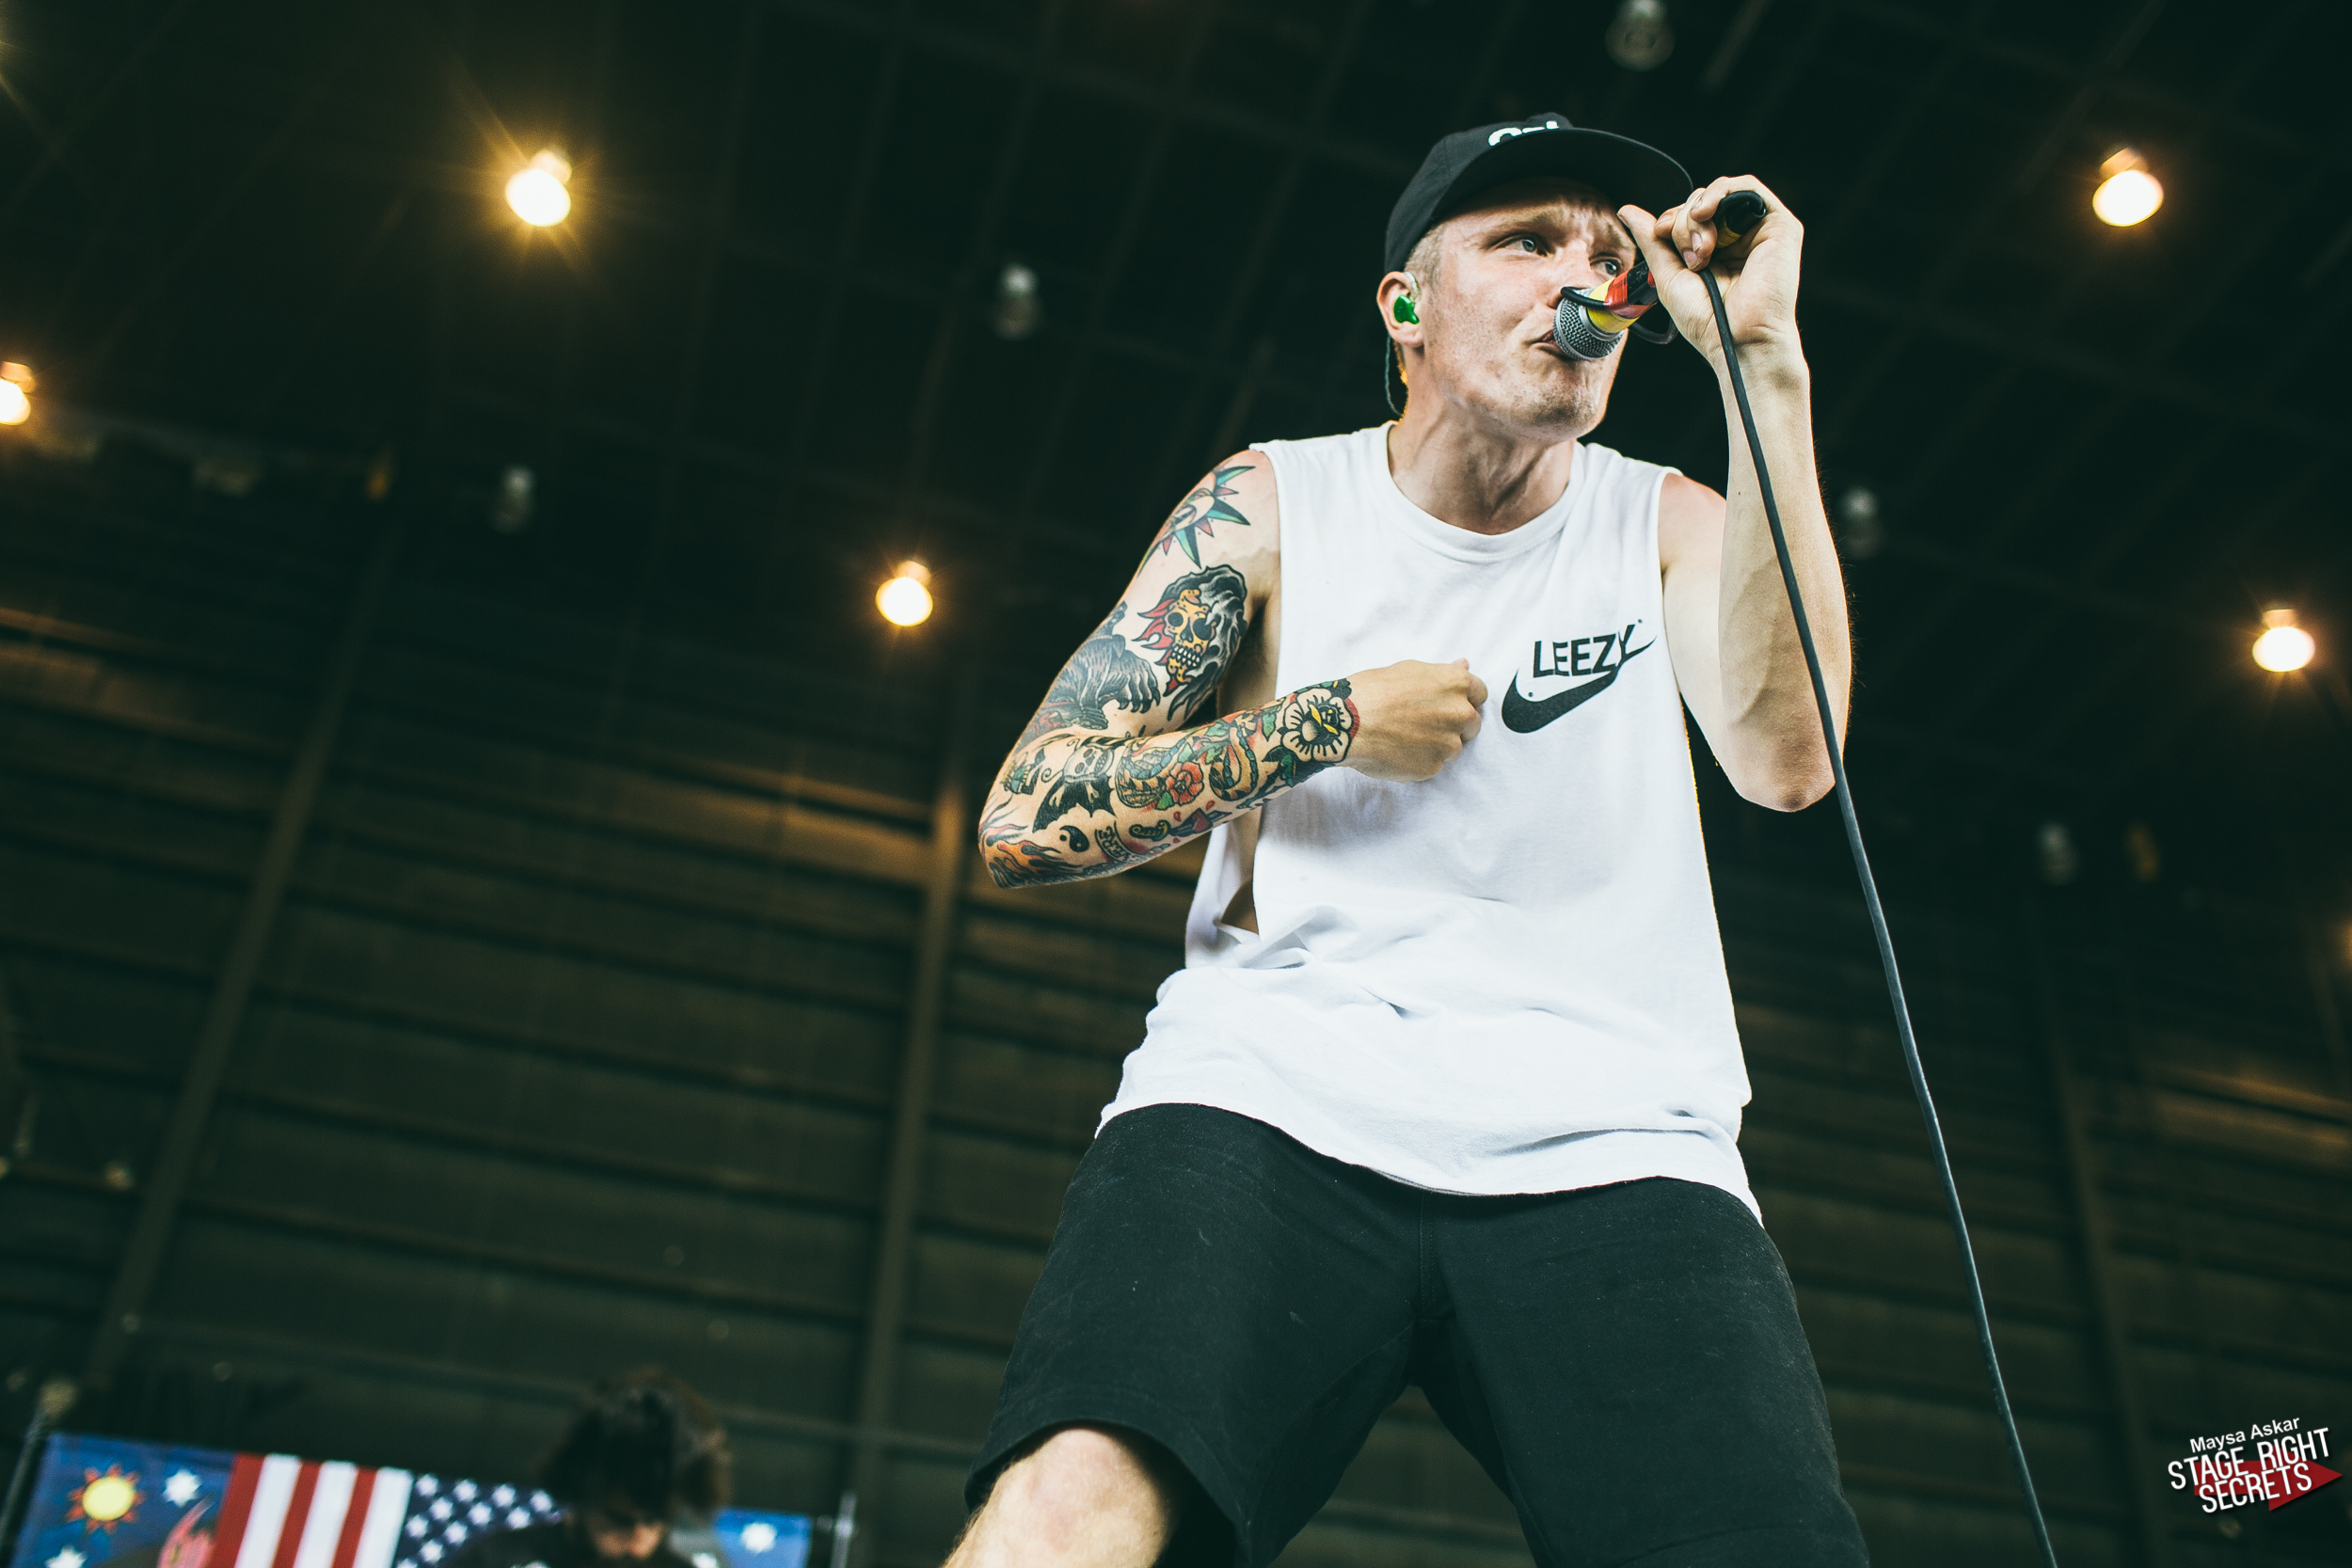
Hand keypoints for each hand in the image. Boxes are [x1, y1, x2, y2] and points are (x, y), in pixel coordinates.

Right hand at [1340, 658, 1485, 781]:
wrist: (1346, 722)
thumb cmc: (1373, 690)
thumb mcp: (1409, 670)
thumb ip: (1442, 673)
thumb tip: (1464, 665)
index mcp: (1457, 685)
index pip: (1480, 694)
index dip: (1463, 699)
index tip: (1447, 704)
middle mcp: (1460, 714)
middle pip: (1471, 724)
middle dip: (1453, 724)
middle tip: (1422, 722)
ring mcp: (1448, 744)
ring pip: (1453, 747)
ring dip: (1437, 744)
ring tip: (1405, 736)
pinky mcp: (1433, 768)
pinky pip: (1433, 765)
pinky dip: (1420, 760)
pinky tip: (1398, 749)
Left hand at [1618, 175, 1803, 370]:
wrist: (1739, 339)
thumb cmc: (1708, 320)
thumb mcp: (1668, 275)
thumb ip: (1652, 240)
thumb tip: (1627, 210)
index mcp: (1715, 250)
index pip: (1687, 215)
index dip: (1671, 220)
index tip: (1662, 237)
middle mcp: (1738, 238)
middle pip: (1701, 202)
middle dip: (1684, 222)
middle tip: (1691, 257)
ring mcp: (1759, 231)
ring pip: (1720, 193)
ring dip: (1698, 213)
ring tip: (1702, 248)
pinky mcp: (1780, 226)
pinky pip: (1748, 187)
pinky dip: (1721, 191)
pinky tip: (1705, 213)